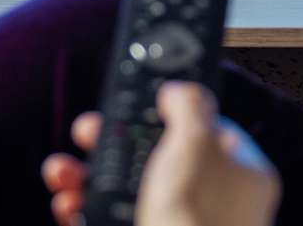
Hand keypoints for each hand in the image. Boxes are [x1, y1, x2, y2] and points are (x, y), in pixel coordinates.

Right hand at [41, 82, 279, 225]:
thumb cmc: (196, 221)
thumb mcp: (196, 142)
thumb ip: (189, 105)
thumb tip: (181, 89)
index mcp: (239, 175)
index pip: (207, 130)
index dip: (170, 112)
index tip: (137, 101)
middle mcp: (212, 204)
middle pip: (156, 159)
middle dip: (113, 143)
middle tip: (88, 133)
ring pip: (126, 193)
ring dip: (86, 178)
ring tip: (63, 173)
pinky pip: (110, 222)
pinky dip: (83, 213)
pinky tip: (69, 206)